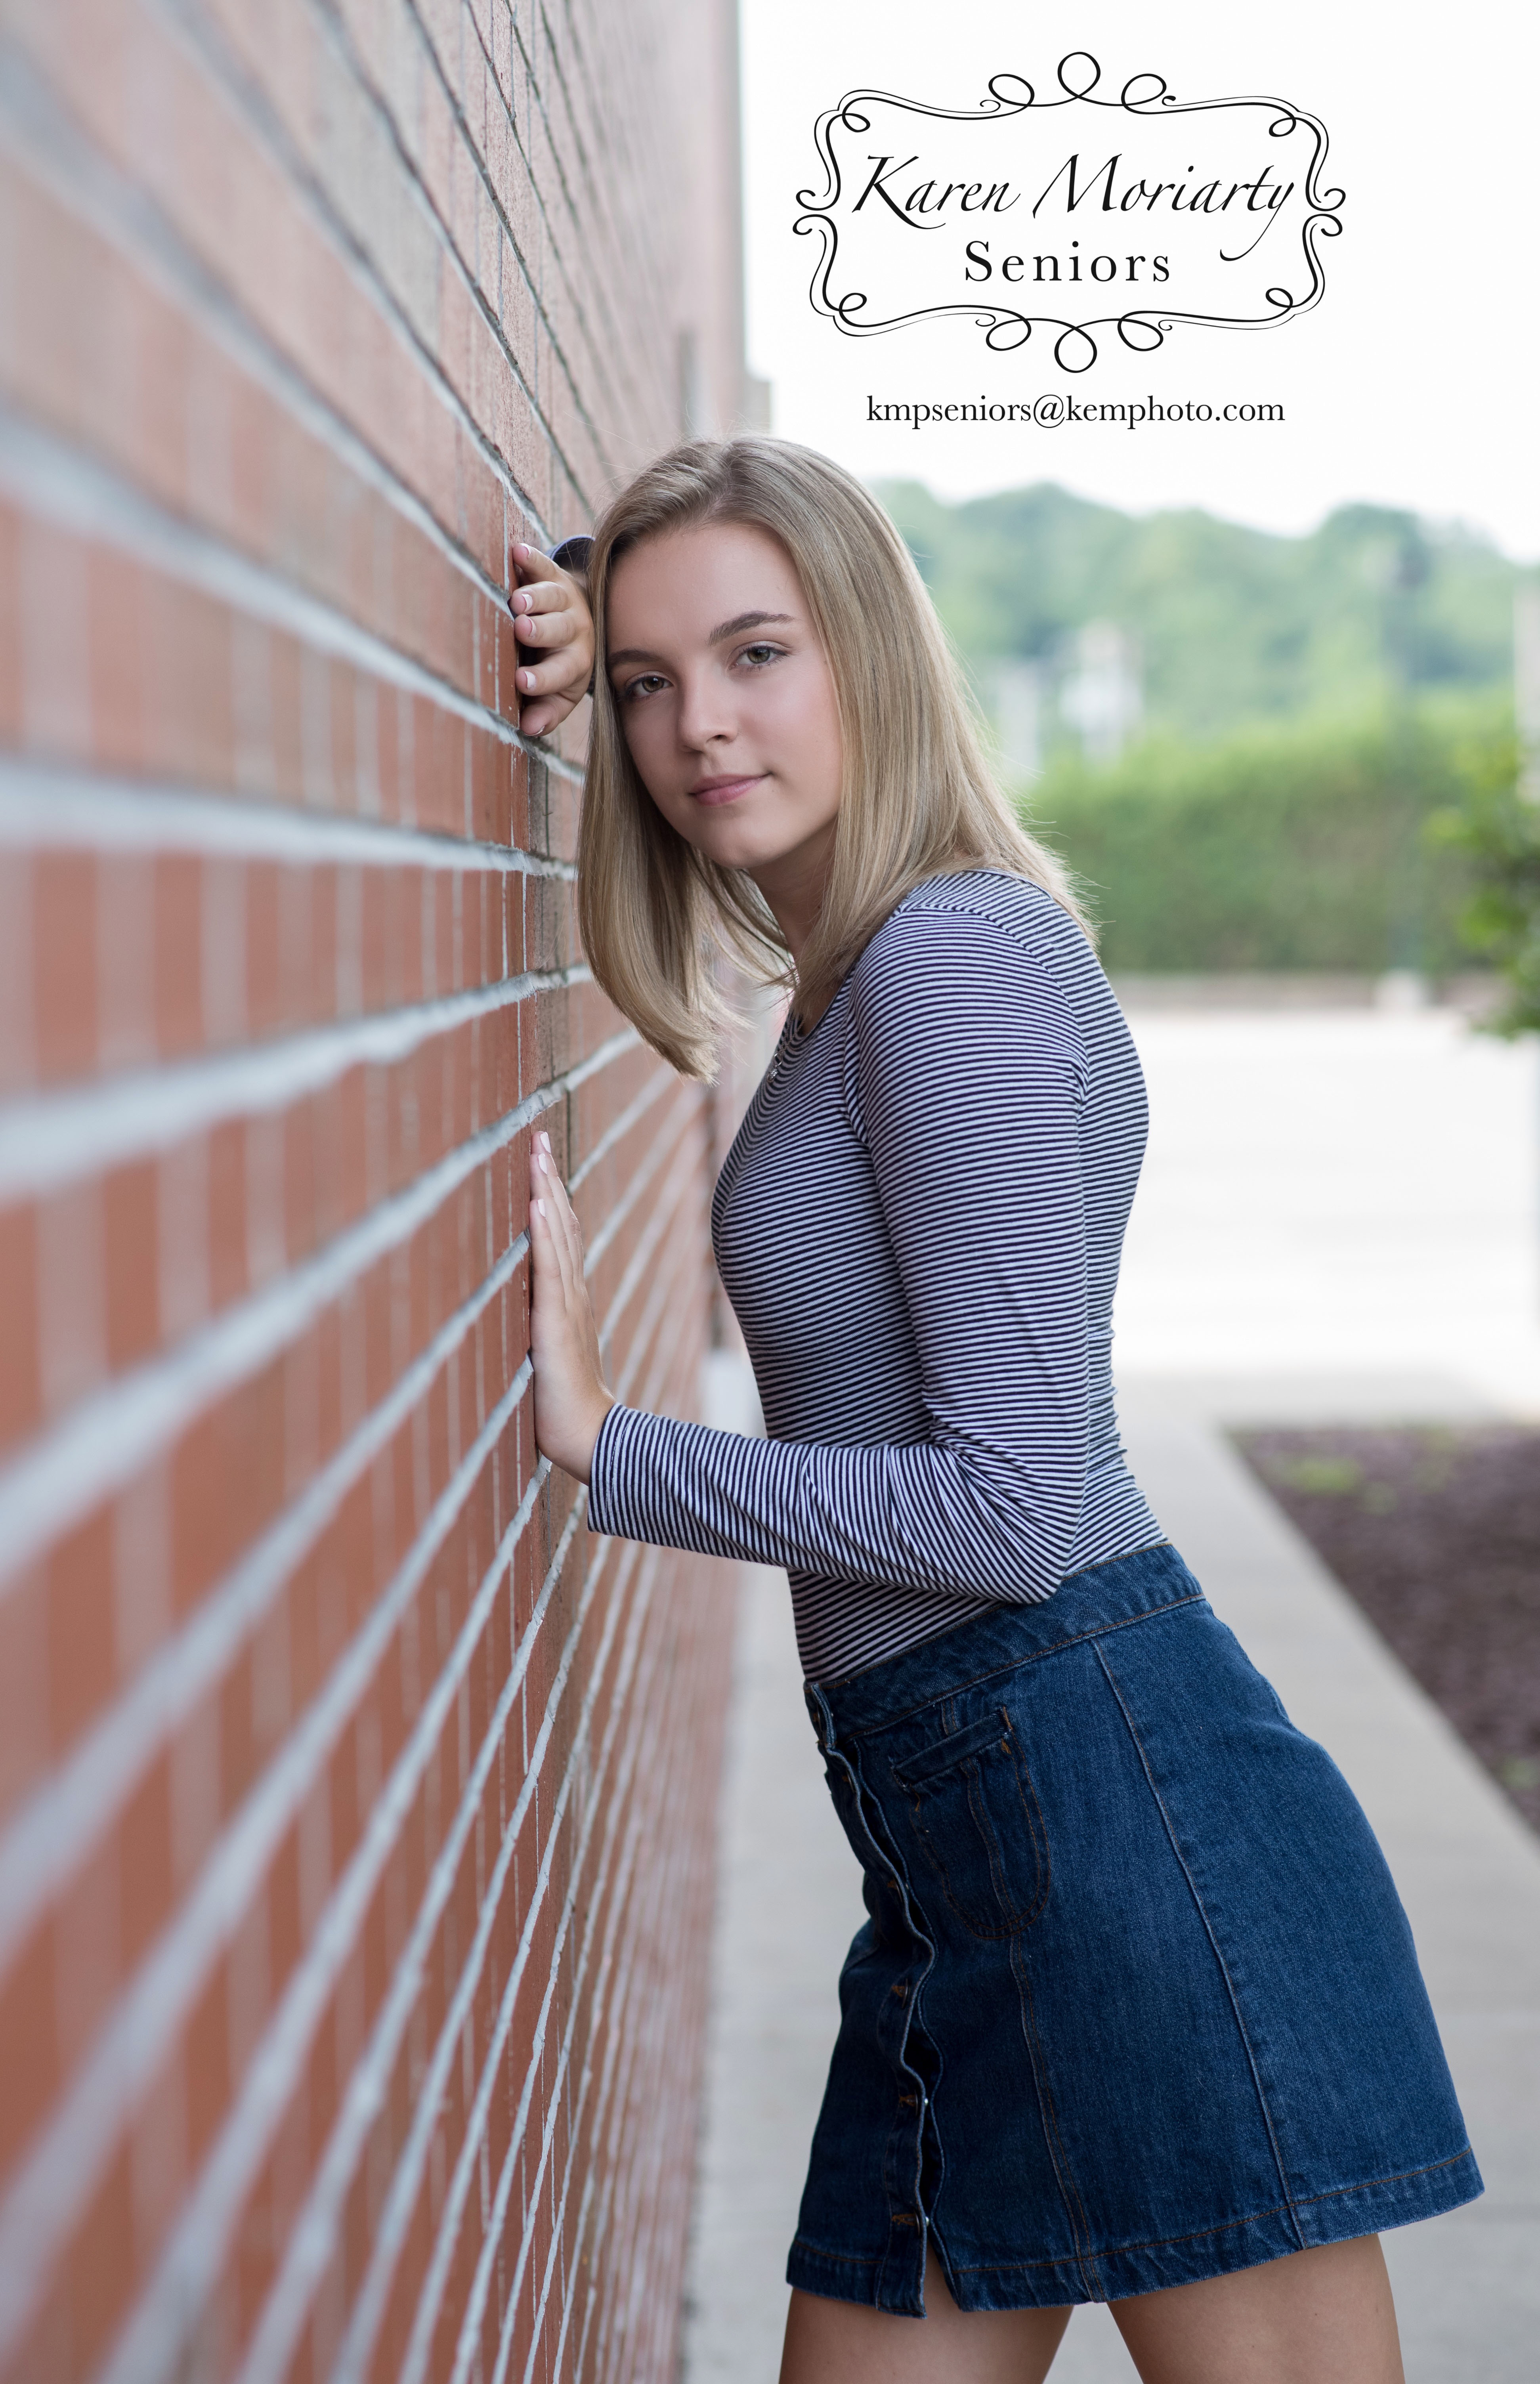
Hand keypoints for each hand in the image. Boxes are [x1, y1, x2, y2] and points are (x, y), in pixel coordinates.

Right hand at [511, 543, 594, 738]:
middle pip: (560, 631)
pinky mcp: (555, 575)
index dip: (543, 679)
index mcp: (576, 663)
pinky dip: (532, 559)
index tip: (522, 681)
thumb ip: (546, 710)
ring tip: (518, 601)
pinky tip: (517, 552)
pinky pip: (545, 565)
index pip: (561, 672)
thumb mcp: (561, 691)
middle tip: (522, 630)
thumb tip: (528, 729)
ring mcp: (566, 601)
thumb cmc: (560, 662)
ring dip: (536, 598)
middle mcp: (576, 630)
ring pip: (553, 598)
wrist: (584, 616)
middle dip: (542, 632)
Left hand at [528, 1128, 613, 1480]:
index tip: (539, 1157)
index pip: (560, 1236)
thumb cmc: (562, 1406)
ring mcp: (567, 1307)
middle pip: (562, 1224)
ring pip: (558, 1237)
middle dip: (548, 1179)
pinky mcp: (557, 1325)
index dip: (551, 1195)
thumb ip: (539, 1324)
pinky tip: (540, 1206)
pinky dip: (547, 1236)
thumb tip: (519, 1303)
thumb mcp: (546, 1352)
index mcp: (569, 1299)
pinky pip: (552, 1272)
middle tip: (537, 1136)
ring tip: (537, 1154)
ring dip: (547, 1193)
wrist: (590, 1438)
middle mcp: (572, 1294)